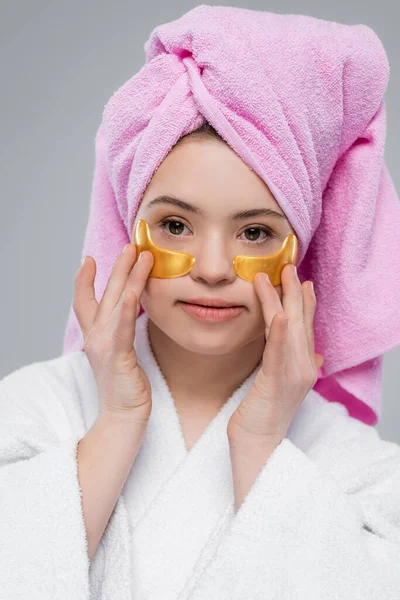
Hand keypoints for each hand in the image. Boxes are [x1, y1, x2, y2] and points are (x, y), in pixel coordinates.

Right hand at [73, 244, 153, 422]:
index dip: (84, 280)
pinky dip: (125, 309)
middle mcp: (96, 337)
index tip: (89, 259)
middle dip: (118, 267)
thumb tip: (131, 316)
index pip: (84, 302)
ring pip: (116, 302)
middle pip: (105, 293)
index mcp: (95, 336)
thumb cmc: (125, 388)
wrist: (122, 417)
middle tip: (130, 245)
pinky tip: (132, 292)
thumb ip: (120, 334)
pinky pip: (121, 328)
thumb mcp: (120, 355)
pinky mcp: (117, 356)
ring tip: (141, 255)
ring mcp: (104, 345)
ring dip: (129, 277)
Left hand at [227, 264, 322, 446]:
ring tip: (277, 276)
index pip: (305, 328)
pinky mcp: (276, 383)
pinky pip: (277, 353)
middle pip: (299, 322)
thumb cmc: (262, 415)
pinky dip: (277, 332)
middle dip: (294, 292)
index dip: (304, 303)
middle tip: (288, 266)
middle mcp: (304, 368)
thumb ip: (290, 364)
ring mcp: (292, 375)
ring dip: (282, 300)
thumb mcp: (278, 384)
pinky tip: (275, 313)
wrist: (257, 445)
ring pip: (288, 330)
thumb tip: (310, 352)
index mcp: (303, 366)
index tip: (301, 281)